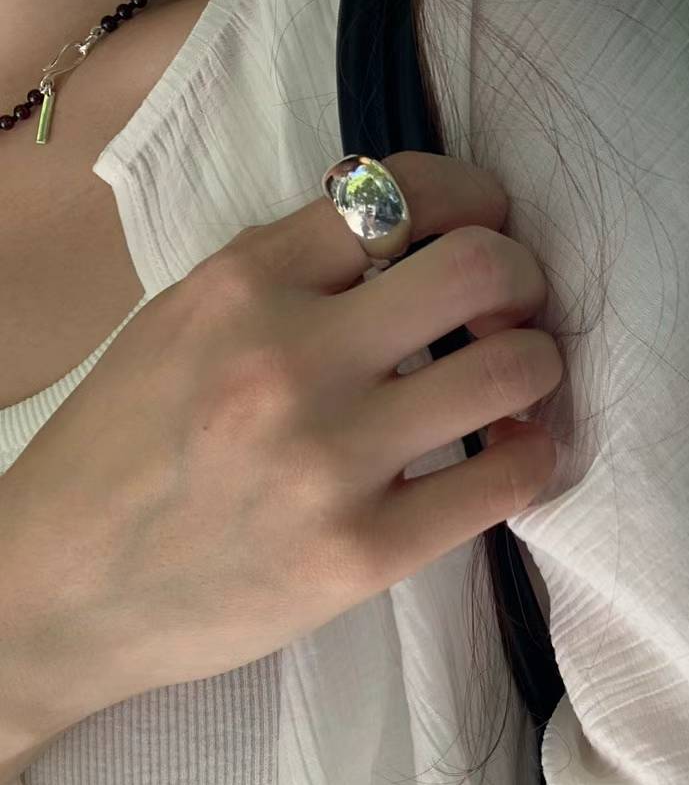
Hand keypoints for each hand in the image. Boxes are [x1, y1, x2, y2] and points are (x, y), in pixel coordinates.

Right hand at [0, 152, 561, 741]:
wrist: (57, 594)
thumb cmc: (122, 449)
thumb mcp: (182, 321)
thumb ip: (287, 272)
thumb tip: (415, 241)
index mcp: (240, 282)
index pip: (401, 191)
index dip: (474, 197)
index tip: (486, 225)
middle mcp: (289, 357)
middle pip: (483, 267)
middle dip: (523, 278)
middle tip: (512, 311)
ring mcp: (328, 459)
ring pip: (514, 368)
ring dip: (536, 367)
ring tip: (514, 390)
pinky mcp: (361, 553)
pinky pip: (507, 481)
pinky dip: (531, 459)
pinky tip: (509, 458)